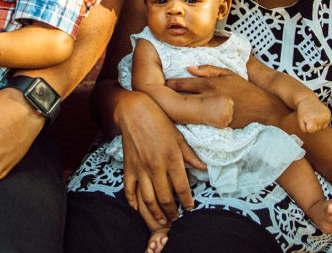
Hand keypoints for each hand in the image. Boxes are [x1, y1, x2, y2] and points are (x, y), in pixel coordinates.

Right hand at [117, 90, 204, 224]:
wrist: (134, 110)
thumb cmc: (159, 120)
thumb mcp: (178, 136)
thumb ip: (190, 154)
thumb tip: (203, 168)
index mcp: (171, 158)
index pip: (182, 188)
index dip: (187, 202)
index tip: (190, 208)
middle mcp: (156, 166)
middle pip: (165, 198)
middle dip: (172, 212)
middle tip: (176, 220)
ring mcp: (140, 168)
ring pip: (148, 199)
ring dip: (155, 214)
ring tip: (162, 221)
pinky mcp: (128, 167)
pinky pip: (129, 189)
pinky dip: (132, 202)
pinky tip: (138, 209)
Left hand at [167, 65, 288, 129]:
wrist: (262, 110)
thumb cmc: (244, 90)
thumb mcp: (228, 74)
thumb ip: (208, 69)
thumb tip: (188, 68)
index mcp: (208, 84)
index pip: (180, 84)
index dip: (167, 84)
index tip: (158, 84)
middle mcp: (206, 99)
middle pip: (178, 99)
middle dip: (164, 97)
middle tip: (151, 96)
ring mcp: (209, 114)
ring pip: (183, 112)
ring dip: (171, 110)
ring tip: (160, 108)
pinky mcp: (212, 125)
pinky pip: (193, 123)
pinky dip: (184, 120)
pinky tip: (176, 120)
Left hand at [296, 98, 331, 132]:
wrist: (307, 100)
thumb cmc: (302, 111)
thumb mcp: (299, 121)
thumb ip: (304, 129)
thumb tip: (312, 131)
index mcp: (313, 119)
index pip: (311, 131)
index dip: (307, 127)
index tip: (306, 120)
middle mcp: (321, 117)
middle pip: (317, 130)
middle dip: (312, 125)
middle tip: (309, 117)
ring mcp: (327, 115)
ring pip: (322, 127)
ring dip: (317, 124)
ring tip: (313, 116)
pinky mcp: (329, 114)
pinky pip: (326, 124)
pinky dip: (322, 121)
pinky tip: (318, 116)